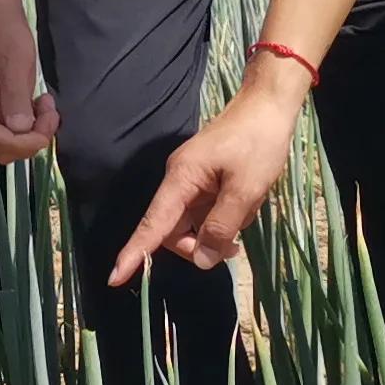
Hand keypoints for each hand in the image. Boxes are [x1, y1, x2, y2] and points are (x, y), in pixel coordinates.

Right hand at [0, 0, 57, 162]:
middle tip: (50, 113)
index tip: (46, 132)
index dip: (21, 144)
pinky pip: (11, 127)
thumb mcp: (14, 60)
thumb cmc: (2, 31)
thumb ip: (15, 96)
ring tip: (47, 105)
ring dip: (32, 131)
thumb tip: (20, 130)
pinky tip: (40, 103)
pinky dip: (29, 123)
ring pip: (7, 140)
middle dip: (29, 138)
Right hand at [111, 66, 305, 285]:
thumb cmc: (258, 144)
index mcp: (181, 179)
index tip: (114, 278)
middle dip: (198, 244)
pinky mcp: (206, 179)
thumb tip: (200, 261)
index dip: (134, 253)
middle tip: (234, 249)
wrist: (269, 105)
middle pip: (174, 229)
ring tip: (248, 214)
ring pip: (194, 222)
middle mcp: (180, 181)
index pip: (153, 225)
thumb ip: (221, 227)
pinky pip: (207, 210)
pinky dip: (224, 216)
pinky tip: (247, 203)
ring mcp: (193, 180)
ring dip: (217, 229)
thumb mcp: (245, 190)